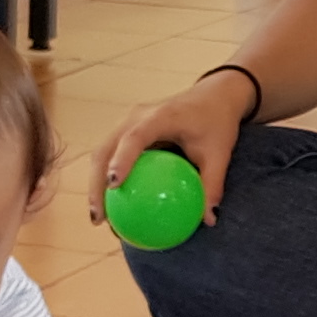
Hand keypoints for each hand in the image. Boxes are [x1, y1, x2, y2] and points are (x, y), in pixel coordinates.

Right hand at [93, 73, 256, 227]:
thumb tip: (209, 220)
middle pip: (106, 149)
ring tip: (99, 219)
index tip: (114, 186)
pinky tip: (113, 208)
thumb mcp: (220, 153)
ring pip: (102, 154)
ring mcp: (128, 122)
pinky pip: (112, 156)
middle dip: (96, 183)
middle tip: (99, 217)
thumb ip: (212, 184)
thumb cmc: (216, 122)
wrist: (213, 96)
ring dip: (96, 184)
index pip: (134, 137)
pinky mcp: (127, 131)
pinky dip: (107, 179)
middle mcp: (137, 117)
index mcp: (160, 116)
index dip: (121, 160)